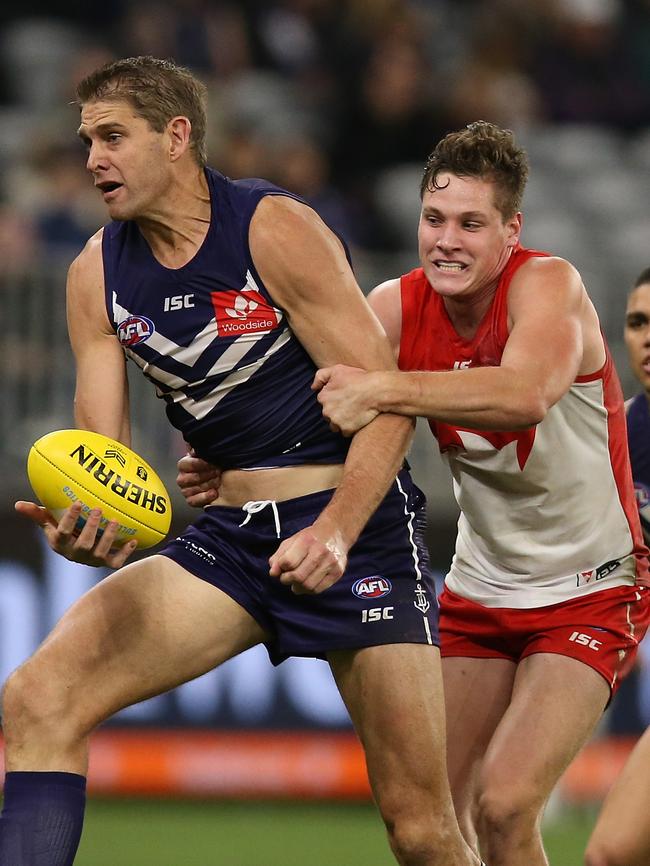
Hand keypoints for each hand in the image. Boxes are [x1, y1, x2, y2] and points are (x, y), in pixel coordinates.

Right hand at [15, 500, 137, 567]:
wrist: (79, 548)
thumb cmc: (63, 529)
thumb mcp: (50, 521)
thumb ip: (36, 513)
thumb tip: (18, 504)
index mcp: (60, 544)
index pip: (63, 534)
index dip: (70, 520)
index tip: (78, 503)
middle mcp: (76, 554)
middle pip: (84, 545)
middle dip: (91, 528)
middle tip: (98, 509)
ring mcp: (92, 560)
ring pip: (100, 553)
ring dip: (109, 538)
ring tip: (115, 521)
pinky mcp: (106, 563)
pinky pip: (116, 561)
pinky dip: (125, 552)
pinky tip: (134, 540)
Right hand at [176, 448, 221, 506]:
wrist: (228, 481)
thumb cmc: (217, 465)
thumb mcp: (211, 455)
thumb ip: (202, 450)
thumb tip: (195, 448)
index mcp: (185, 464)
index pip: (186, 464)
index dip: (199, 463)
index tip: (212, 462)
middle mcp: (183, 477)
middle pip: (189, 477)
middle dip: (206, 474)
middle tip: (218, 471)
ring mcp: (186, 490)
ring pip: (191, 489)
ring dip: (207, 484)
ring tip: (218, 481)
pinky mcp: (191, 501)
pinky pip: (193, 501)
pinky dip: (204, 497)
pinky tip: (214, 493)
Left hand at [269, 520, 347, 594]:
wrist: (335, 532)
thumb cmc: (311, 538)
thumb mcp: (292, 541)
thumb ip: (279, 556)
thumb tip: (273, 573)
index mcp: (306, 540)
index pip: (288, 562)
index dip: (281, 568)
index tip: (282, 567)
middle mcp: (320, 551)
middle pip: (298, 576)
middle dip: (287, 580)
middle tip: (286, 578)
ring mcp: (331, 563)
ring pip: (308, 585)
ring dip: (297, 587)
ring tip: (296, 582)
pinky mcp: (337, 572)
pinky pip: (318, 589)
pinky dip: (308, 590)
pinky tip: (306, 584)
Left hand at [312, 365, 379, 435]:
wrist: (377, 391)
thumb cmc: (359, 379)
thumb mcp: (337, 369)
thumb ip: (321, 376)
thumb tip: (313, 388)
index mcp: (323, 397)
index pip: (324, 402)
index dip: (335, 398)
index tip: (345, 395)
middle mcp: (326, 411)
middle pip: (328, 415)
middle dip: (337, 411)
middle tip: (350, 404)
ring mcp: (336, 421)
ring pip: (335, 425)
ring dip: (342, 421)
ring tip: (354, 412)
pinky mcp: (346, 429)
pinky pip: (345, 432)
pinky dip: (351, 428)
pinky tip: (358, 418)